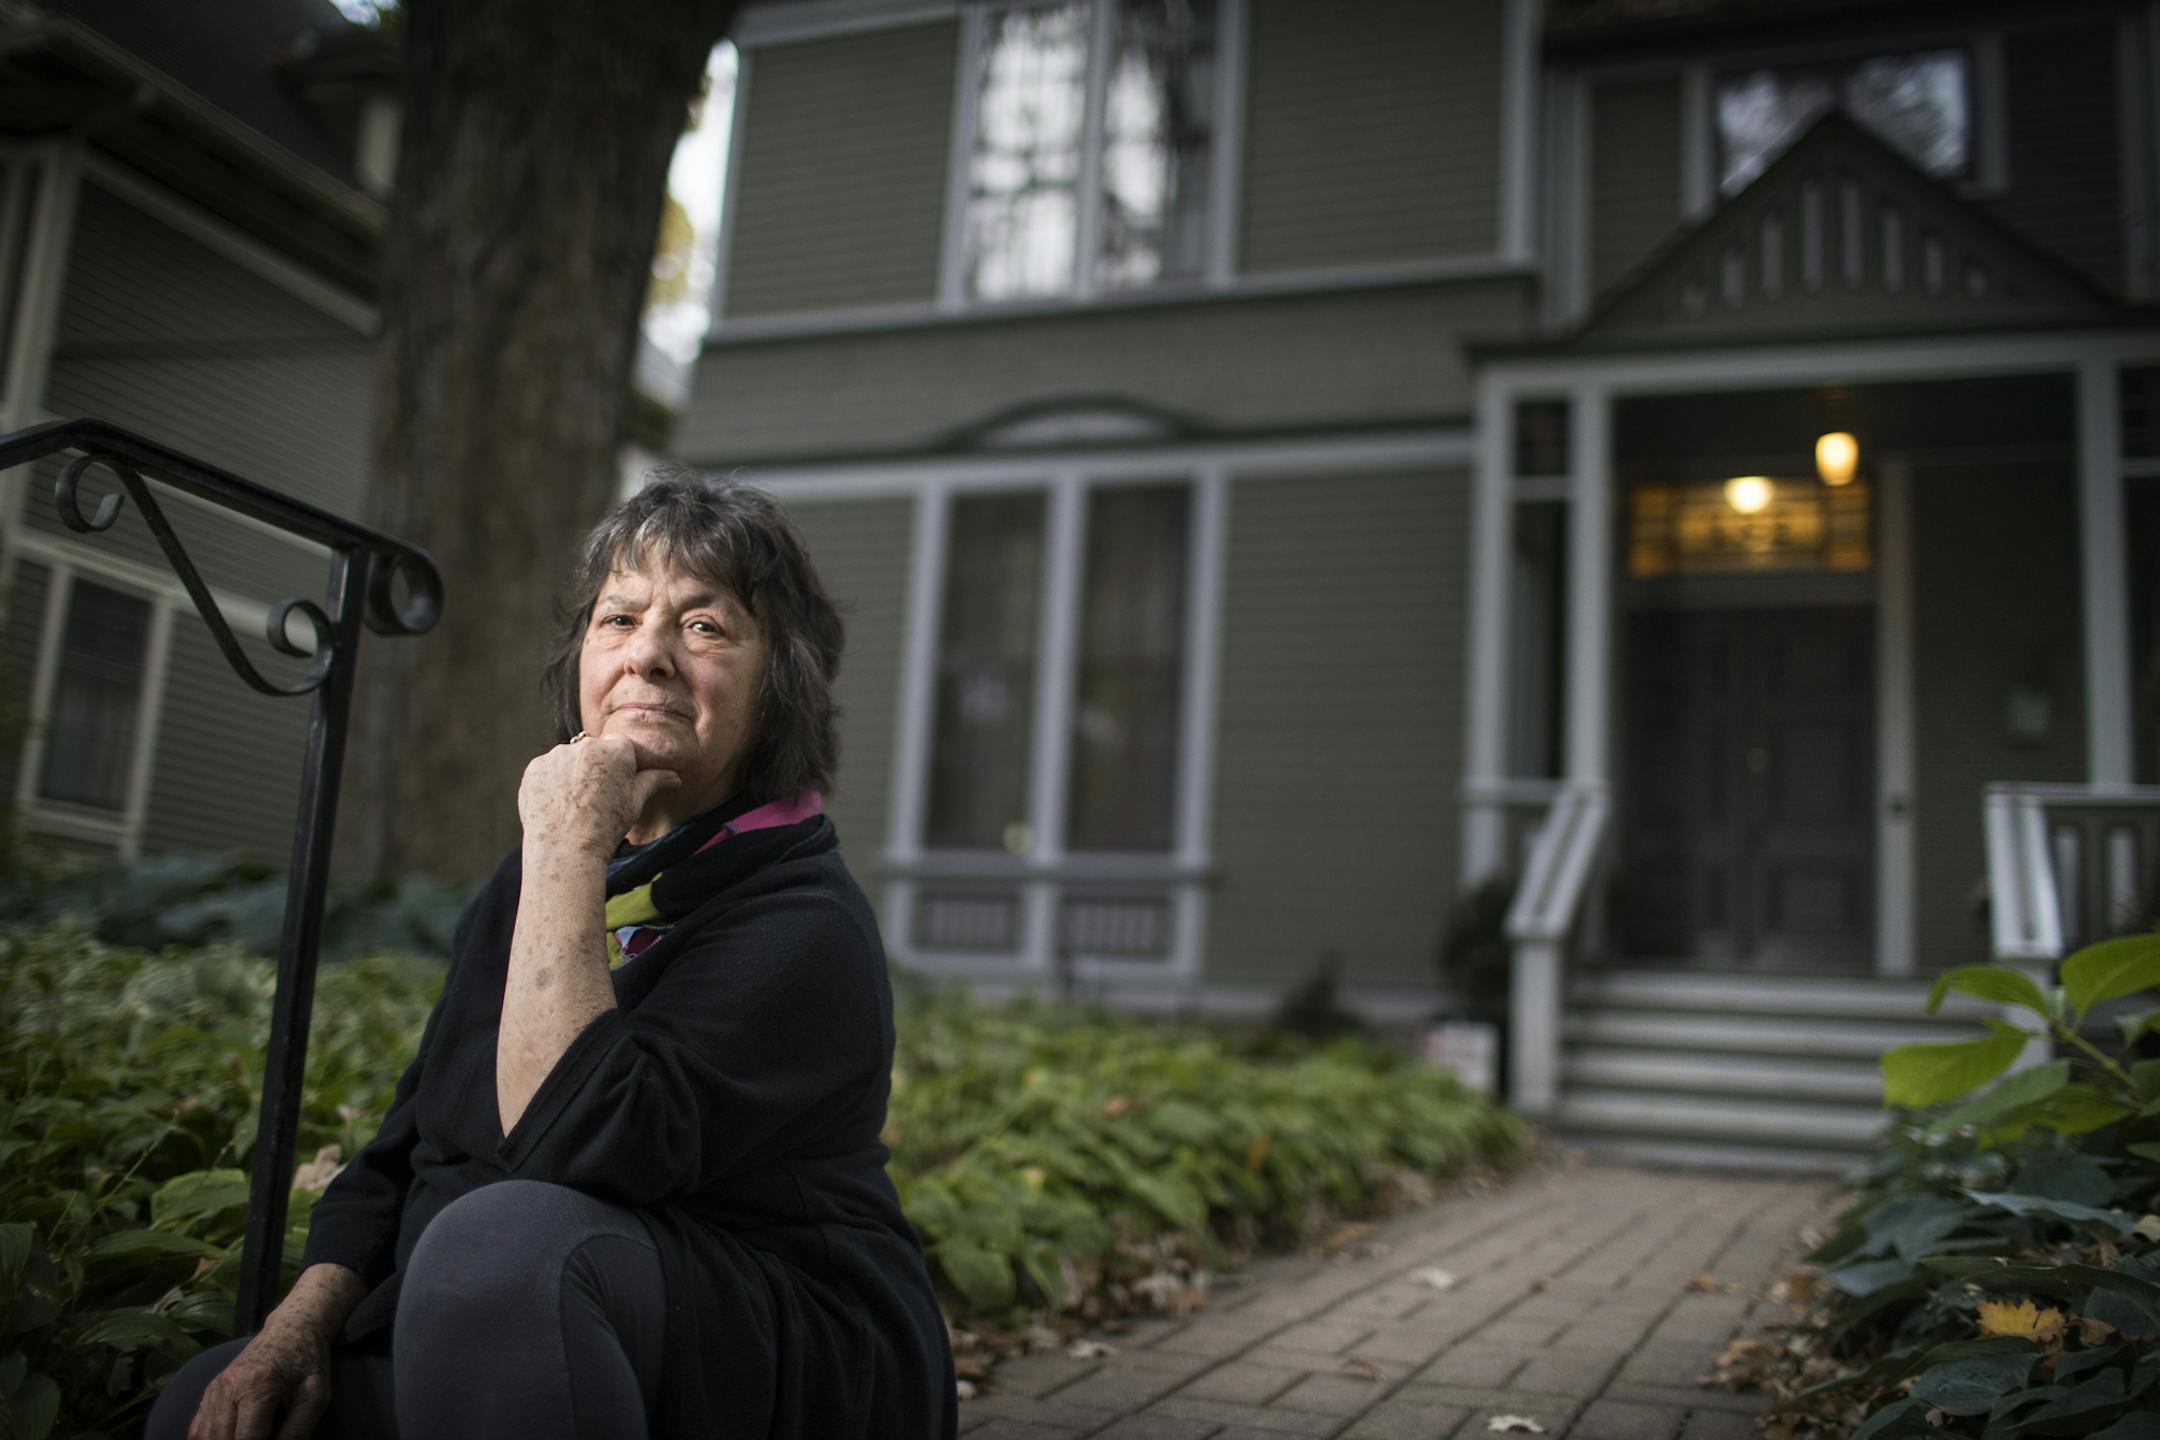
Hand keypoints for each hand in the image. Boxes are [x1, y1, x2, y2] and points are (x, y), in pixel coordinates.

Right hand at [186, 1315, 330, 1439]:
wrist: (291, 1329)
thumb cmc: (307, 1362)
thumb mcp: (315, 1394)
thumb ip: (298, 1430)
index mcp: (257, 1387)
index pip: (246, 1439)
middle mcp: (228, 1388)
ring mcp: (214, 1390)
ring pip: (206, 1437)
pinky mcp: (209, 1393)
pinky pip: (197, 1429)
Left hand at [518, 734, 680, 857]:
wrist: (566, 849)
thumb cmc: (607, 826)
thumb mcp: (635, 802)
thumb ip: (654, 781)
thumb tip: (675, 777)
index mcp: (615, 749)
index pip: (621, 748)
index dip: (620, 768)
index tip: (616, 789)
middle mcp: (584, 745)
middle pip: (593, 751)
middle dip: (595, 769)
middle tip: (595, 800)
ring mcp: (555, 755)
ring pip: (568, 760)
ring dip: (571, 774)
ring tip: (574, 806)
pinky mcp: (534, 768)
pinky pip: (547, 770)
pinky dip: (551, 784)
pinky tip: (557, 806)